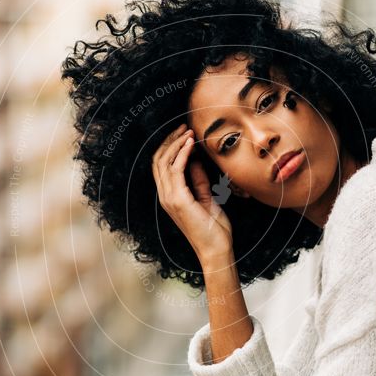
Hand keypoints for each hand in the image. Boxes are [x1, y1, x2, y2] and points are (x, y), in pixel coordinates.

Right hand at [151, 123, 233, 260]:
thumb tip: (195, 160)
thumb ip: (198, 180)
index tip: (184, 133)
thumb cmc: (214, 228)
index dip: (169, 146)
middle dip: (170, 140)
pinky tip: (190, 144)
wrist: (216, 249)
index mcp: (169, 195)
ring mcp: (169, 198)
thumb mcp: (206, 197)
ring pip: (164, 162)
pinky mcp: (178, 200)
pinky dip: (181, 154)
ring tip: (188, 132)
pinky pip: (175, 170)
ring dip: (176, 143)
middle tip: (184, 127)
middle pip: (158, 159)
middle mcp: (165, 196)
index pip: (161, 164)